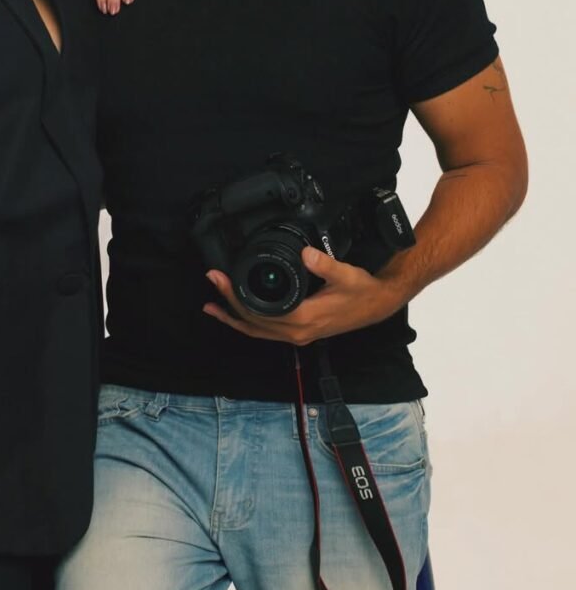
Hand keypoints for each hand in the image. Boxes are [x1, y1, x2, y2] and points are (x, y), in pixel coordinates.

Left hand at [202, 247, 405, 345]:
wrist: (378, 304)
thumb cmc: (362, 291)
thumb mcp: (345, 274)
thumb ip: (325, 264)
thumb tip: (306, 254)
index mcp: (304, 318)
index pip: (259, 311)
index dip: (236, 295)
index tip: (221, 278)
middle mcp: (298, 332)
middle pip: (252, 322)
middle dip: (228, 302)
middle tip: (212, 280)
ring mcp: (298, 335)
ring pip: (257, 332)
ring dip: (234, 319)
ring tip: (212, 306)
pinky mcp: (300, 332)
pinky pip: (266, 332)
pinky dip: (248, 324)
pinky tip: (238, 315)